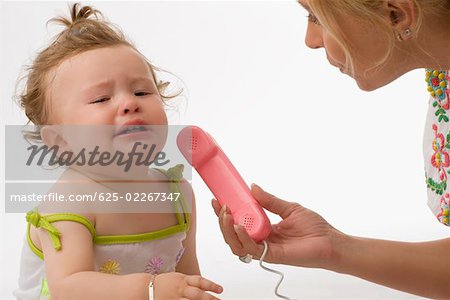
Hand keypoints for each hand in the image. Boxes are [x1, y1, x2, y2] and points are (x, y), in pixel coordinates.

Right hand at [154, 272, 222, 299]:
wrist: (146, 288)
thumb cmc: (164, 283)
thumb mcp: (178, 278)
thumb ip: (190, 282)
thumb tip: (203, 285)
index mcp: (183, 280)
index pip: (200, 281)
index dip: (211, 285)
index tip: (221, 289)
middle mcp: (180, 289)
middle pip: (197, 294)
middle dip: (209, 298)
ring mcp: (175, 298)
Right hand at [212, 184, 344, 268]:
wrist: (331, 242)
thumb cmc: (315, 228)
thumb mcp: (289, 208)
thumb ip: (270, 200)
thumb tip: (253, 187)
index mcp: (264, 229)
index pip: (239, 222)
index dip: (226, 213)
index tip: (218, 200)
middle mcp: (262, 240)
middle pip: (233, 235)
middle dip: (223, 222)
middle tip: (221, 207)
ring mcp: (266, 249)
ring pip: (237, 245)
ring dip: (228, 231)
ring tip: (226, 216)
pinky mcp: (272, 255)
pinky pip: (252, 250)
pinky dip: (243, 238)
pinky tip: (240, 226)